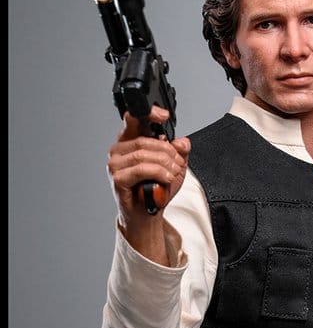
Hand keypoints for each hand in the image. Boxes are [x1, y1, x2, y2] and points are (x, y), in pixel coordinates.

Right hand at [106, 105, 190, 261]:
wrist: (148, 214)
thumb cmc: (156, 190)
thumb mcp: (175, 168)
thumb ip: (180, 152)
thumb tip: (182, 141)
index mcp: (130, 141)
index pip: (134, 119)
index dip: (148, 113)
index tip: (163, 116)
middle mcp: (119, 150)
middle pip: (145, 140)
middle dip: (167, 152)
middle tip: (178, 163)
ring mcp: (115, 164)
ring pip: (143, 153)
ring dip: (164, 163)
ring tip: (173, 173)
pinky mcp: (117, 178)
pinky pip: (141, 169)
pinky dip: (158, 173)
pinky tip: (165, 179)